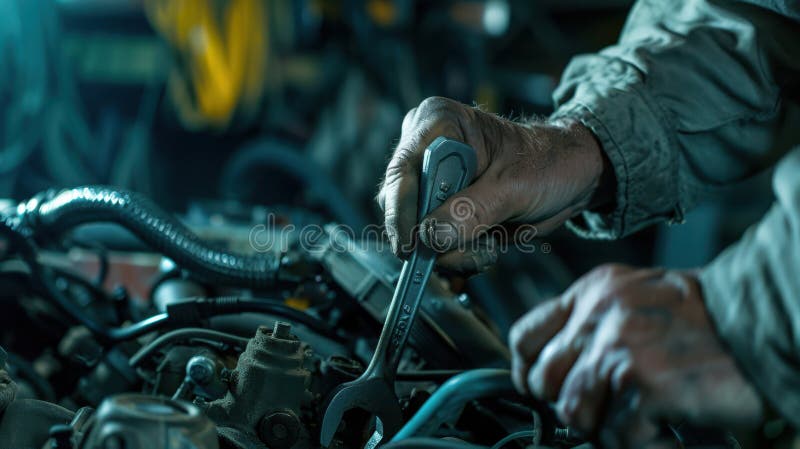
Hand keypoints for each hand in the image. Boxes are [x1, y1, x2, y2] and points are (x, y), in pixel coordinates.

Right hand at [377, 97, 606, 271]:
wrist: (570, 175)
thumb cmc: (548, 163)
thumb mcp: (514, 187)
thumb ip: (471, 211)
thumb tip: (430, 238)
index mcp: (438, 124)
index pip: (402, 171)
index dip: (401, 212)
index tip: (411, 246)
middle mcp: (425, 150)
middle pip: (402, 205)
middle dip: (434, 237)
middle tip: (474, 250)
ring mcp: (432, 182)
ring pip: (416, 231)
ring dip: (451, 250)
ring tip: (490, 245)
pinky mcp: (440, 208)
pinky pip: (432, 242)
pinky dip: (457, 253)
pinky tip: (487, 245)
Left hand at [509, 264, 763, 448]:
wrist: (764, 320)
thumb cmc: (707, 316)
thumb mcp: (636, 298)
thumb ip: (595, 324)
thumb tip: (564, 367)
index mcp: (593, 292)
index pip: (527, 335)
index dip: (526, 371)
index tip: (538, 390)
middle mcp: (599, 316)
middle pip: (547, 382)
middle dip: (572, 407)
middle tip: (608, 414)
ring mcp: (619, 348)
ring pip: (575, 414)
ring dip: (607, 430)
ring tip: (641, 425)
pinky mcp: (645, 382)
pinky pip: (618, 436)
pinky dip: (644, 445)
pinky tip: (667, 436)